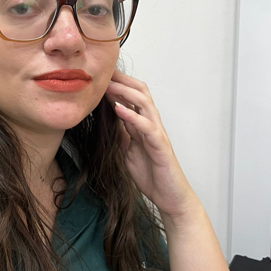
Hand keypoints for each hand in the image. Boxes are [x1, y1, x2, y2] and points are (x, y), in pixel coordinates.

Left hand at [105, 70, 197, 224]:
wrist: (170, 197)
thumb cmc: (151, 173)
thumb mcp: (128, 150)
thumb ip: (122, 134)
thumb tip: (108, 120)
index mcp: (142, 124)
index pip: (132, 96)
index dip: (118, 84)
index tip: (100, 75)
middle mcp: (151, 124)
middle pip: (140, 92)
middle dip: (122, 80)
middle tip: (104, 72)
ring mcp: (157, 133)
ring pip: (145, 104)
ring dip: (125, 93)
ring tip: (108, 86)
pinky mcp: (160, 146)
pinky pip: (147, 126)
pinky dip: (132, 115)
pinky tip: (119, 109)